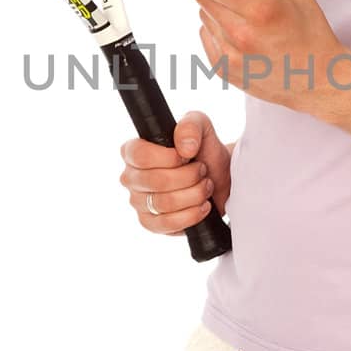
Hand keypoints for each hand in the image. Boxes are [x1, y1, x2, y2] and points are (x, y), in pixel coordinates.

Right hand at [119, 109, 231, 236]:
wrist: (219, 178)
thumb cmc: (204, 151)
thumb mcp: (201, 127)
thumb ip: (191, 126)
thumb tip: (184, 147)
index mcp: (133, 151)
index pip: (140, 155)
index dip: (168, 157)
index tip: (187, 155)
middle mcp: (131, 177)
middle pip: (155, 181)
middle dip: (188, 176)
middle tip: (202, 171)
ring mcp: (138, 203)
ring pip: (164, 203)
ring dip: (194, 194)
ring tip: (205, 186)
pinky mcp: (150, 224)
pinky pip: (167, 224)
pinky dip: (191, 215)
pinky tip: (202, 205)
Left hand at [184, 0, 346, 113]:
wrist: (317, 80)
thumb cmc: (311, 35)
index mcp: (260, 11)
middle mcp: (241, 35)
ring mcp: (230, 56)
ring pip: (204, 17)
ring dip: (214, 8)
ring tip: (238, 11)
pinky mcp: (223, 71)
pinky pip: (207, 37)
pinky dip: (216, 29)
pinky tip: (236, 31)